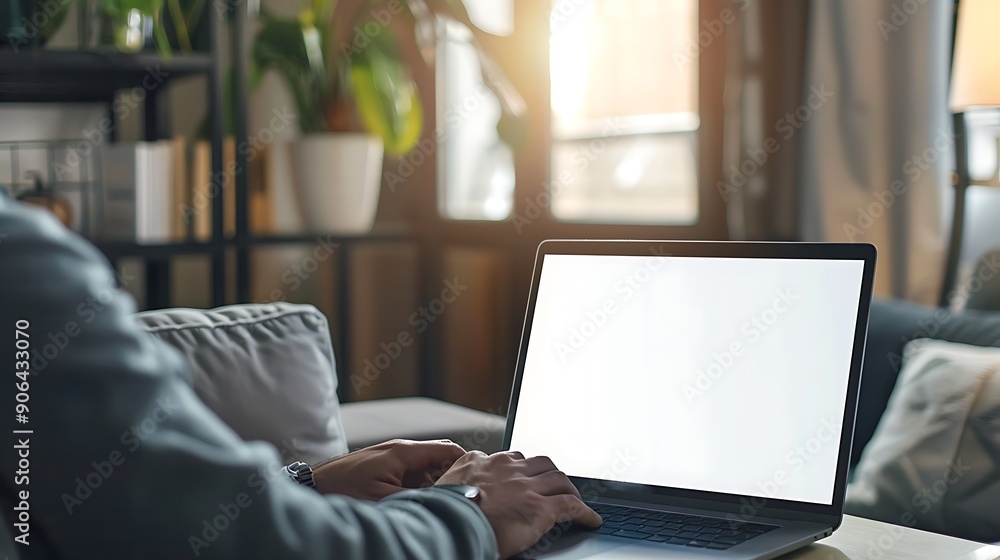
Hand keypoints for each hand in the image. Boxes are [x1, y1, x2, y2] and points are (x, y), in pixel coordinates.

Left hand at [313, 439, 464, 500]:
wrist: (312, 487)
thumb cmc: (343, 490)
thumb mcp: (386, 499)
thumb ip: (420, 497)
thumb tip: (447, 498)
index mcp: (405, 452)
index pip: (449, 450)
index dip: (467, 464)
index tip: (478, 481)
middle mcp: (400, 449)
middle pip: (440, 457)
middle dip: (452, 476)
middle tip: (459, 496)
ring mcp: (391, 456)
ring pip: (425, 467)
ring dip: (434, 483)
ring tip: (438, 503)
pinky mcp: (383, 466)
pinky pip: (410, 473)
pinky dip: (419, 486)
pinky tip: (416, 502)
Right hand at [436, 451, 601, 558]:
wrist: (448, 526)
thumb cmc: (441, 513)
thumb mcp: (444, 486)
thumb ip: (457, 477)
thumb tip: (456, 483)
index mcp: (482, 462)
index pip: (511, 458)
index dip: (523, 469)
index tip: (525, 477)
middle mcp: (507, 468)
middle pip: (541, 463)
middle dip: (550, 474)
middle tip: (555, 486)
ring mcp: (526, 486)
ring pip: (560, 479)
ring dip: (569, 490)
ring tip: (575, 500)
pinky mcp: (540, 507)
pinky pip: (571, 505)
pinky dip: (585, 512)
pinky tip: (591, 520)